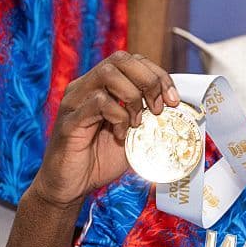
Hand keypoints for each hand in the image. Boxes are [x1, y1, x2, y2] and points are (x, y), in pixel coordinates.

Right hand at [29, 51, 178, 207]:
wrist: (71, 187)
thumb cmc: (100, 160)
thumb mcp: (132, 135)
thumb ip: (147, 118)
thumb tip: (176, 108)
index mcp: (100, 87)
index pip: (132, 61)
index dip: (157, 74)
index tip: (173, 99)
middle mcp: (85, 88)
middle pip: (120, 59)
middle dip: (149, 80)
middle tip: (159, 108)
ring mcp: (75, 102)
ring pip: (107, 74)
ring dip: (133, 97)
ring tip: (137, 122)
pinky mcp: (70, 121)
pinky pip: (97, 103)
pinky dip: (118, 116)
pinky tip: (121, 135)